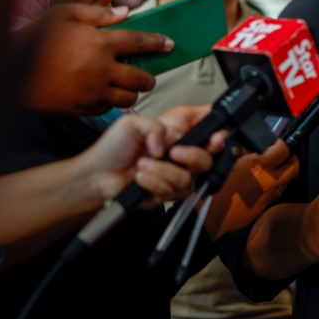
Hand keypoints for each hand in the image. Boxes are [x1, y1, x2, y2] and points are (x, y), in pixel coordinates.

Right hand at [15, 3, 173, 114]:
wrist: (9, 69)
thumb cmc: (36, 38)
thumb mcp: (65, 15)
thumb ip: (99, 14)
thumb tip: (126, 12)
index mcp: (100, 43)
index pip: (141, 43)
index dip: (158, 43)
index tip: (170, 44)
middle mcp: (102, 69)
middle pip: (142, 79)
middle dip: (149, 77)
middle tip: (146, 75)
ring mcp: (93, 91)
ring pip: (129, 98)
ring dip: (132, 93)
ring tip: (126, 86)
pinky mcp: (82, 107)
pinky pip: (107, 109)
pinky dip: (110, 103)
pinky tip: (103, 94)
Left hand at [74, 113, 213, 206]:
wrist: (98, 175)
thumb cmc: (113, 148)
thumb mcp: (134, 124)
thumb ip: (156, 127)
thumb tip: (168, 146)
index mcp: (180, 132)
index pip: (212, 130)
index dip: (220, 134)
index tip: (215, 138)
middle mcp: (183, 154)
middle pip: (209, 158)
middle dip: (193, 155)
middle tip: (174, 152)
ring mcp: (177, 175)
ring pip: (189, 177)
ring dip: (162, 170)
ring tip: (142, 164)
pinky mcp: (169, 193)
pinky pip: (172, 191)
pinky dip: (153, 182)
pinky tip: (140, 178)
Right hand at [205, 140, 299, 239]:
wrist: (208, 214)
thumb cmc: (212, 186)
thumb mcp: (226, 159)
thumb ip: (243, 150)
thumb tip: (253, 144)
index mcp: (259, 165)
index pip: (285, 149)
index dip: (283, 144)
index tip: (277, 143)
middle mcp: (268, 180)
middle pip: (294, 167)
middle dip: (291, 159)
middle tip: (283, 156)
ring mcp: (267, 196)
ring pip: (285, 182)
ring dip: (281, 175)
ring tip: (269, 172)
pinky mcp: (263, 207)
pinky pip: (273, 195)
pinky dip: (269, 189)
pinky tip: (257, 187)